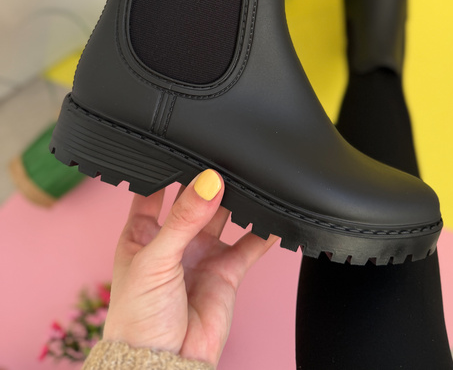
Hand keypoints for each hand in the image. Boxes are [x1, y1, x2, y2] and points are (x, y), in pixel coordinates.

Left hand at [103, 170, 276, 366]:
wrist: (163, 365)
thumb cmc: (138, 318)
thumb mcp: (154, 260)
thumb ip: (183, 219)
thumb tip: (207, 182)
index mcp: (143, 232)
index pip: (154, 189)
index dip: (166, 168)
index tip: (183, 145)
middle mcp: (174, 239)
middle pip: (194, 197)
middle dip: (207, 179)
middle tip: (222, 157)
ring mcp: (201, 253)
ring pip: (224, 214)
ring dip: (235, 199)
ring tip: (247, 177)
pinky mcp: (226, 270)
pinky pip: (250, 244)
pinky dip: (264, 230)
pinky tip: (273, 213)